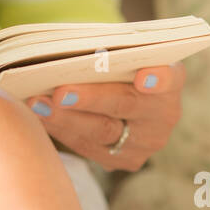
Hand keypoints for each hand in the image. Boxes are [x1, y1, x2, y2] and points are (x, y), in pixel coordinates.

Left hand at [26, 65, 183, 171]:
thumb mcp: (123, 51)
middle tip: (61, 92)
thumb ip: (109, 50)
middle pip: (126, 105)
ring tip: (37, 103)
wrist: (125, 91)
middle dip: (91, 99)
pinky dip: (61, 128)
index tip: (142, 76)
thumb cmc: (119, 61)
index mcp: (172, 80)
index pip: (169, 79)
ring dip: (65, 118)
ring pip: (102, 132)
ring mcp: (144, 143)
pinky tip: (40, 115)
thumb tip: (67, 48)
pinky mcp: (123, 160)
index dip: (158, 79)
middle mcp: (164, 116)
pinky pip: (88, 147)